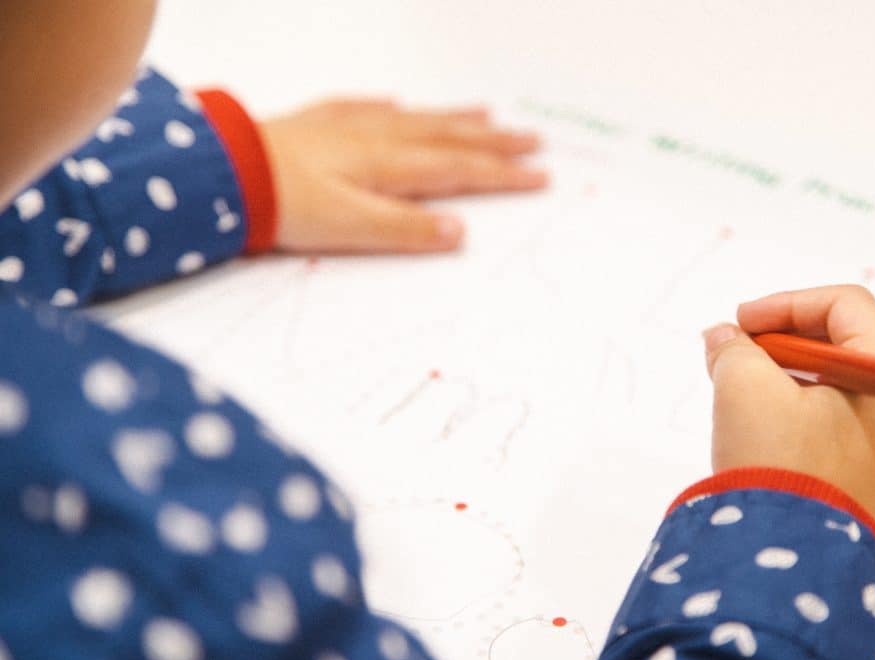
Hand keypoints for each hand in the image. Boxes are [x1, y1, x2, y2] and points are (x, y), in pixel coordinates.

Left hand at [258, 99, 546, 253]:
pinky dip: (386, 106)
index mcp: (388, 166)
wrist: (221, 175)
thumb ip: (404, 229)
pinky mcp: (314, 124)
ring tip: (486, 113)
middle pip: (446, 137)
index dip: (502, 174)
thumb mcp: (350, 228)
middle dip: (492, 140)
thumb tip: (459, 231)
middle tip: (532, 137)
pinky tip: (396, 101)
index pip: (459, 170)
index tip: (540, 175)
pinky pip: (362, 107)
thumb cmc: (281, 205)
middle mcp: (375, 139)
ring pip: (413, 118)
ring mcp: (345, 127)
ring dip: (453, 118)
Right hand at [702, 285, 874, 540]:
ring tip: (738, 392)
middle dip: (782, 343)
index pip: (847, 308)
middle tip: (733, 355)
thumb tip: (722, 338)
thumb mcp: (745, 390)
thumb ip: (733, 349)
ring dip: (785, 378)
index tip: (738, 324)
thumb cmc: (780, 474)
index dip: (785, 305)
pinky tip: (760, 427)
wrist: (789, 576)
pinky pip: (841, 427)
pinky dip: (799, 413)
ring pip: (840, 387)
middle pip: (848, 346)